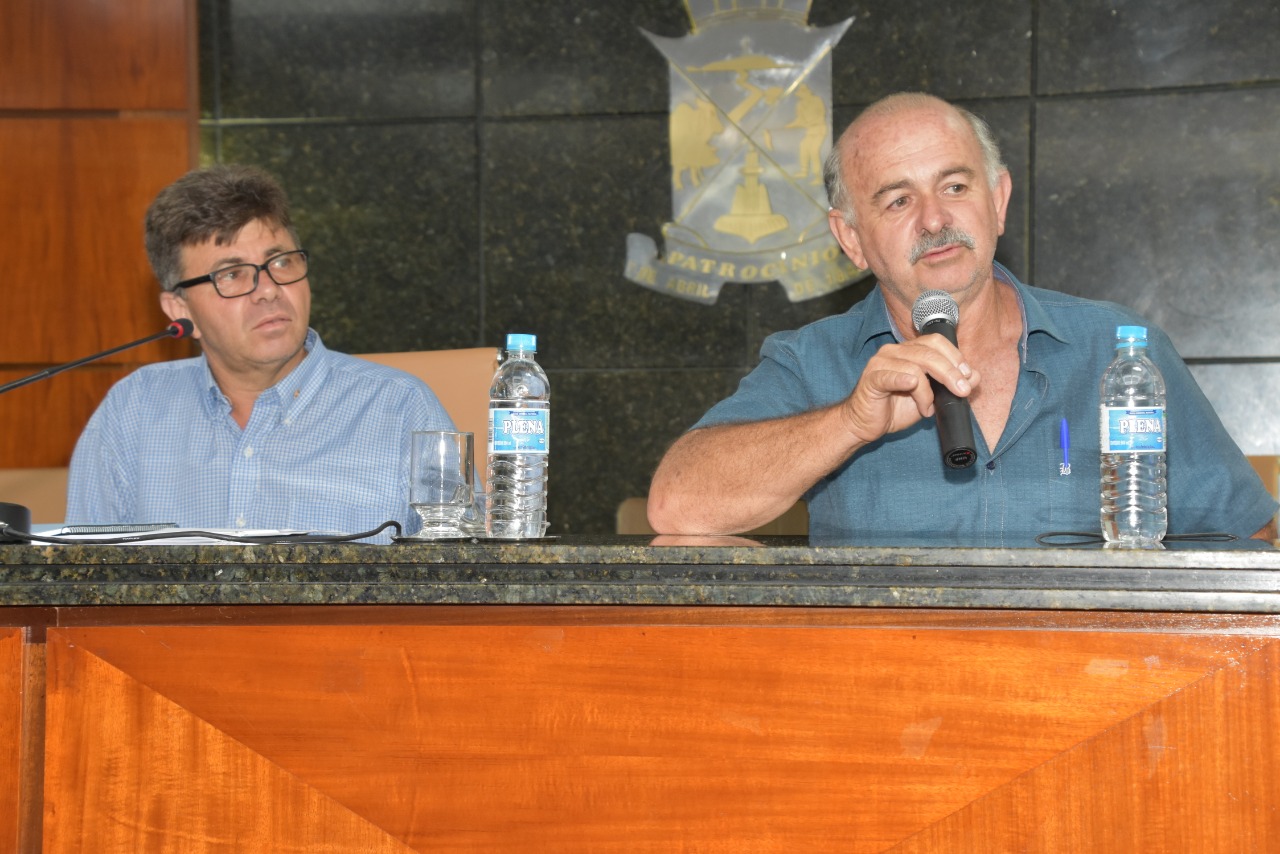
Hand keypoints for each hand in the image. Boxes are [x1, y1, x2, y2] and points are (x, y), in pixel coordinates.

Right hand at [838, 333, 976, 445]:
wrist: (865, 424)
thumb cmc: (895, 409)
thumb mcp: (930, 398)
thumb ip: (950, 385)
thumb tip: (974, 377)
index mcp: (909, 351)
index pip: (936, 341)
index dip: (955, 356)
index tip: (967, 376)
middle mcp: (895, 351)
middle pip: (929, 352)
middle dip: (950, 372)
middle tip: (962, 391)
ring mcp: (881, 363)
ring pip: (915, 366)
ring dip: (928, 391)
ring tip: (927, 409)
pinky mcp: (871, 378)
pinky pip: (892, 376)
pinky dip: (904, 380)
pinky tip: (912, 386)